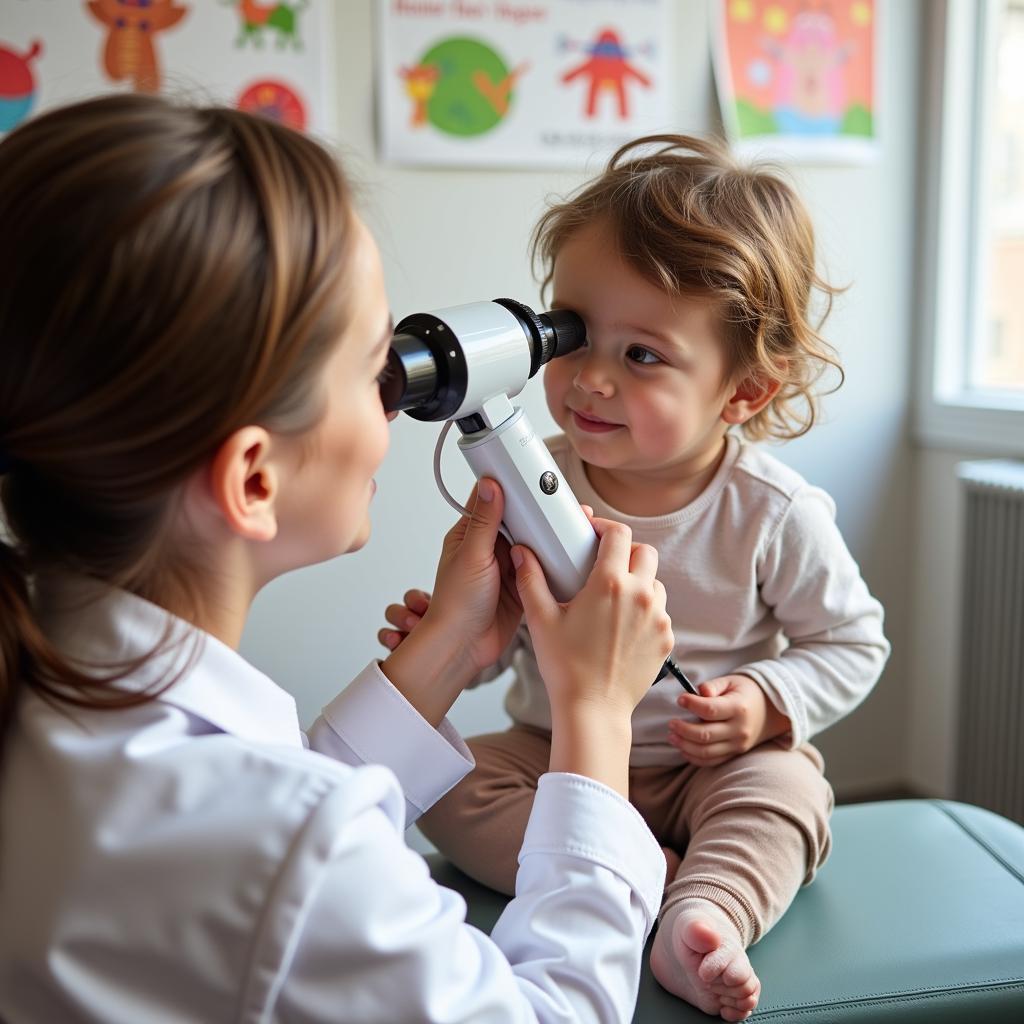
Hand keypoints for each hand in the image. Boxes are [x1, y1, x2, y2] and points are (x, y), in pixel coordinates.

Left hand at [377, 502, 594, 652]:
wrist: (464, 646)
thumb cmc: (456, 603)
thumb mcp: (472, 555)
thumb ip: (484, 520)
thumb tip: (490, 484)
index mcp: (471, 535)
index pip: (492, 500)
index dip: (511, 487)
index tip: (531, 475)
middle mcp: (489, 548)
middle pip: (519, 521)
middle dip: (538, 512)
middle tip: (563, 502)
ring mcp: (507, 567)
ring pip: (533, 543)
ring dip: (548, 536)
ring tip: (571, 523)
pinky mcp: (522, 585)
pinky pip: (542, 567)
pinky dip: (554, 560)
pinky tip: (568, 552)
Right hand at [513, 517, 673, 721]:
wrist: (593, 709)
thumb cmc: (565, 667)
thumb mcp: (541, 619)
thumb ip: (531, 579)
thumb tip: (522, 553)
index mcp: (610, 584)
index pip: (619, 534)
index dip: (605, 527)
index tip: (593, 534)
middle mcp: (640, 595)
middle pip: (644, 552)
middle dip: (626, 552)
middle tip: (605, 564)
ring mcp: (658, 618)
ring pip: (656, 583)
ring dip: (639, 582)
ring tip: (614, 598)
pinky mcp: (666, 638)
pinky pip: (660, 612)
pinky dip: (645, 611)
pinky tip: (622, 626)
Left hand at [667, 674, 791, 766]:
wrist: (771, 711)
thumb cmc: (746, 692)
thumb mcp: (731, 681)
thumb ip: (713, 685)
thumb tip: (698, 692)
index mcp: (738, 708)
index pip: (710, 710)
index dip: (691, 704)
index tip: (680, 699)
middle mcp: (739, 729)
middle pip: (705, 735)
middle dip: (683, 729)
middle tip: (671, 723)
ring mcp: (738, 745)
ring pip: (706, 752)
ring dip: (685, 745)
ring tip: (672, 735)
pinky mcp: (735, 754)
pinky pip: (712, 761)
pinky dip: (694, 757)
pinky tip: (683, 748)